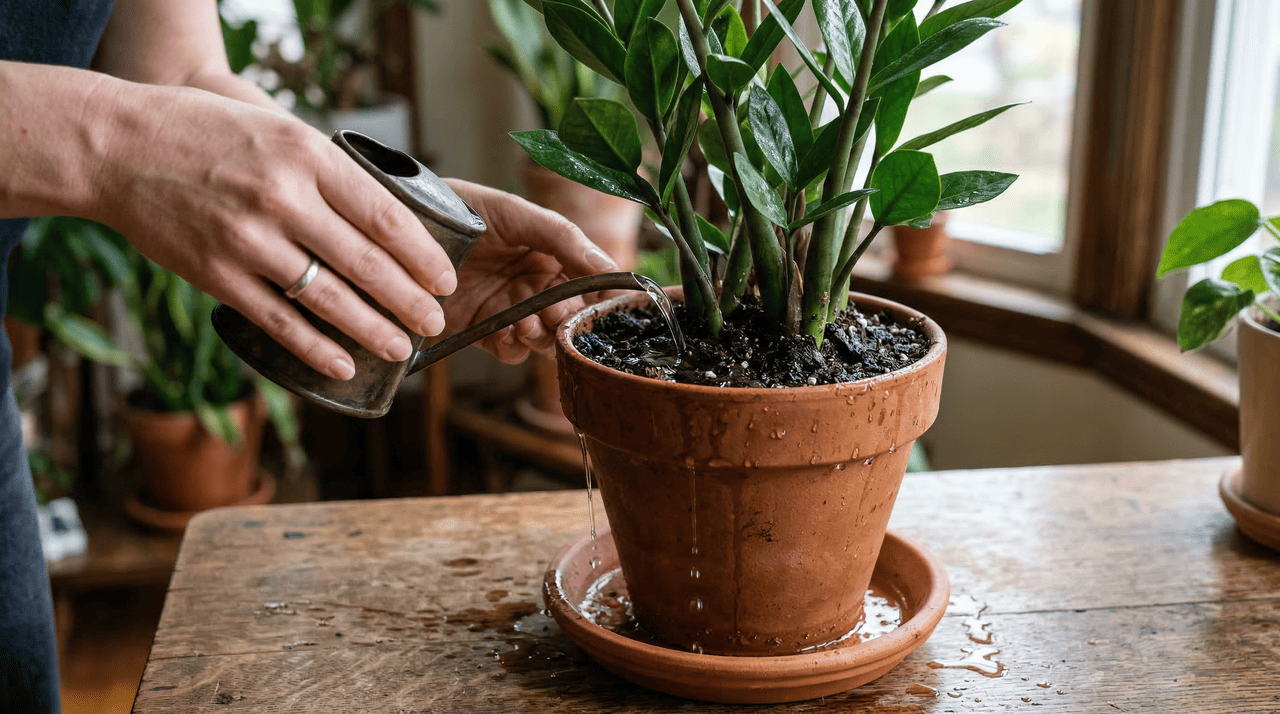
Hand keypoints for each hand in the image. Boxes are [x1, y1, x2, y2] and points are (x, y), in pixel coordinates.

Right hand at [92, 84, 456, 379]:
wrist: (117, 146)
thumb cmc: (207, 133)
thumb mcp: (279, 129)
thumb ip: (328, 170)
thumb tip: (385, 215)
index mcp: (307, 155)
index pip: (385, 215)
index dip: (423, 255)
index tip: (446, 279)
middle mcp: (281, 197)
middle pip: (366, 263)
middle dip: (411, 301)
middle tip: (437, 323)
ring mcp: (247, 240)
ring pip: (329, 298)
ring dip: (374, 330)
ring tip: (403, 349)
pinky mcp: (215, 274)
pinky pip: (279, 320)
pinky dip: (316, 348)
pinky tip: (343, 364)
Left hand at [441, 179, 617, 363]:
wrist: (409, 228)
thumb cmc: (464, 210)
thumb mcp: (516, 214)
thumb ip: (564, 238)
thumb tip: (609, 267)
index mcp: (551, 257)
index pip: (587, 285)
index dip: (596, 297)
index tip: (600, 301)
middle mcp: (535, 287)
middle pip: (569, 318)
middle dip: (566, 319)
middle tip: (553, 311)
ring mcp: (510, 311)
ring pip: (544, 340)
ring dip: (541, 336)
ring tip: (525, 321)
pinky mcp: (482, 332)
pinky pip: (511, 353)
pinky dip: (513, 348)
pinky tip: (504, 331)